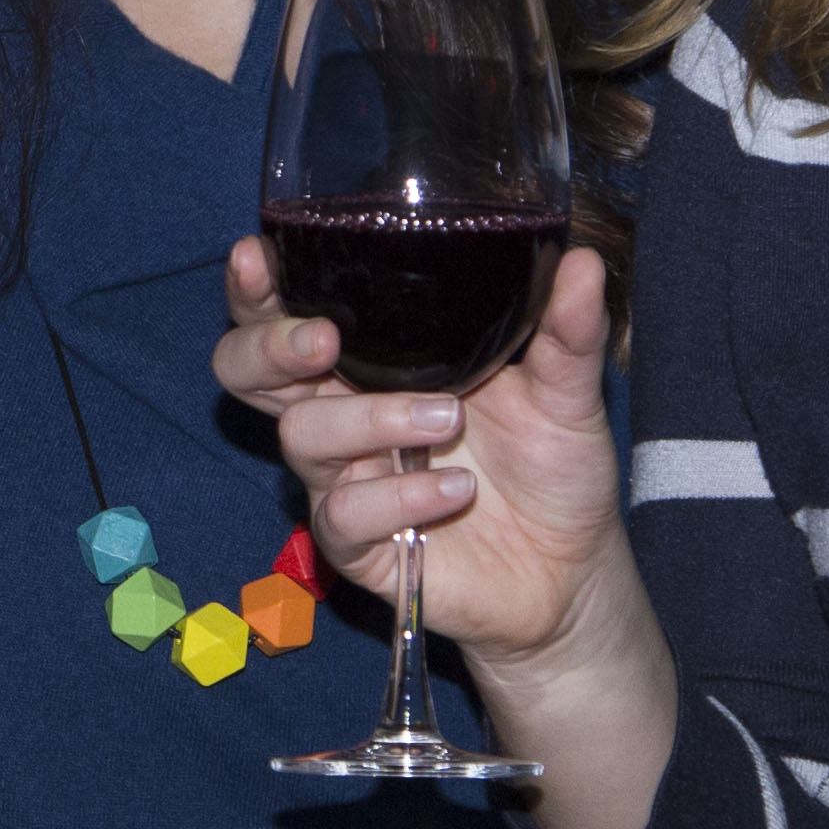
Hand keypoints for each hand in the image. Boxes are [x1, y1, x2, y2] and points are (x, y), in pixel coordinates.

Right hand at [212, 236, 674, 828]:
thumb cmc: (554, 468)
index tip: (256, 257)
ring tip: (449, 421)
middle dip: (269, 347)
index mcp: (376, 360)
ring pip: (302, 436)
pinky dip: (399, 495)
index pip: (290, 312)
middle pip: (246, 371)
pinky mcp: (357, 546)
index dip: (259, 288)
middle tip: (322, 341)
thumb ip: (566, 330)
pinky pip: (344, 512)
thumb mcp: (568, 392)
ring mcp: (344, 480)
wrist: (573, 571)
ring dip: (372, 420)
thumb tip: (581, 262)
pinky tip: (454, 493)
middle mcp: (344, 413)